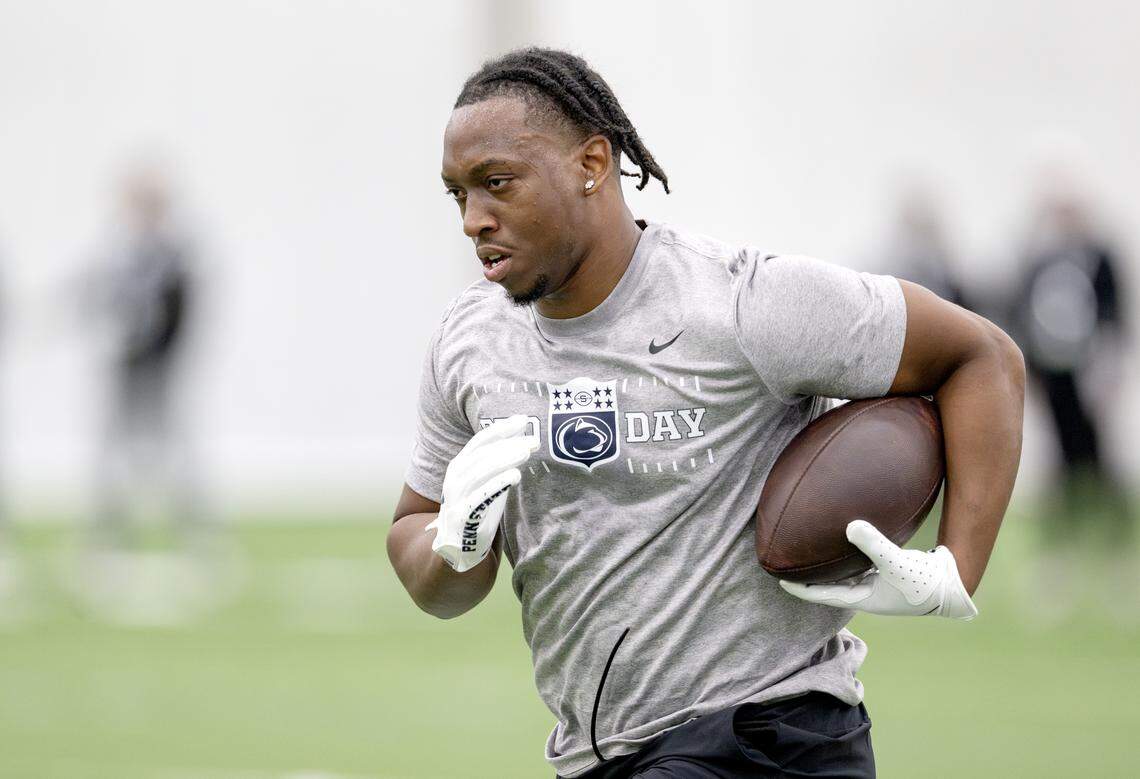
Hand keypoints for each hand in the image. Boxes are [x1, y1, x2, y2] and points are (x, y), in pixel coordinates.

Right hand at [425, 415, 538, 572]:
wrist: (458, 550)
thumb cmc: (478, 512)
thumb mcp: (489, 484)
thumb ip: (501, 465)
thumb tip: (524, 438)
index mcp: (460, 467)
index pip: (479, 442)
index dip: (500, 429)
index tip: (523, 420)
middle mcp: (454, 479)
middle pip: (481, 455)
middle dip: (508, 444)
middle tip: (533, 439)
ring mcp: (456, 497)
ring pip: (479, 472)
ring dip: (503, 459)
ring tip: (525, 452)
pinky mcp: (461, 516)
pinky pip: (480, 496)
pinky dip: (497, 483)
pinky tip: (515, 475)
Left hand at [779, 519, 977, 619]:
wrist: (954, 586)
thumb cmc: (924, 581)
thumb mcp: (896, 561)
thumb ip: (873, 544)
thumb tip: (851, 524)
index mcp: (863, 599)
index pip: (823, 596)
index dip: (801, 589)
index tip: (780, 581)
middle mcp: (867, 595)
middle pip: (830, 588)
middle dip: (810, 579)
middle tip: (789, 567)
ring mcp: (879, 587)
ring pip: (845, 578)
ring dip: (829, 570)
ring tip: (811, 556)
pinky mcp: (889, 576)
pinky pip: (861, 568)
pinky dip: (849, 559)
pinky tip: (846, 542)